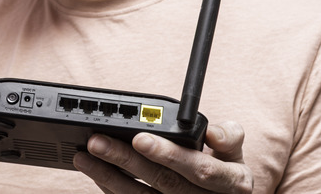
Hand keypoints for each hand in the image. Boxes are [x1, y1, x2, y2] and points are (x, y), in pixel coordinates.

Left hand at [73, 121, 252, 192]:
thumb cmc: (225, 172)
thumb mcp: (236, 156)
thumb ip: (229, 138)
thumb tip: (214, 132)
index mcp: (230, 182)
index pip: (198, 169)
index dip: (168, 154)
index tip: (139, 137)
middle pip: (162, 181)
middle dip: (126, 160)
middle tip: (97, 141)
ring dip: (108, 176)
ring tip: (84, 156)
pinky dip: (111, 188)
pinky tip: (94, 172)